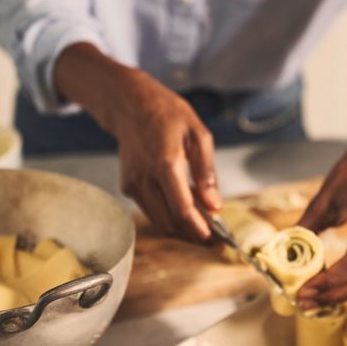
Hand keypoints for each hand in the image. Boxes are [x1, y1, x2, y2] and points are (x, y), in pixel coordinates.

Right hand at [106, 69, 220, 240]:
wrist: (130, 105)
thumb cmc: (167, 114)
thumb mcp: (198, 135)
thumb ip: (207, 173)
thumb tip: (215, 206)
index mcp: (165, 163)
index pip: (182, 209)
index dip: (200, 230)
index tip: (218, 240)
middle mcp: (145, 177)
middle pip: (170, 223)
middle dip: (194, 235)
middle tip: (217, 239)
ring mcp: (133, 184)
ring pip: (160, 222)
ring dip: (183, 229)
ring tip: (205, 225)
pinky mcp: (128, 187)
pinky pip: (152, 212)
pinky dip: (170, 216)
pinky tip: (187, 208)